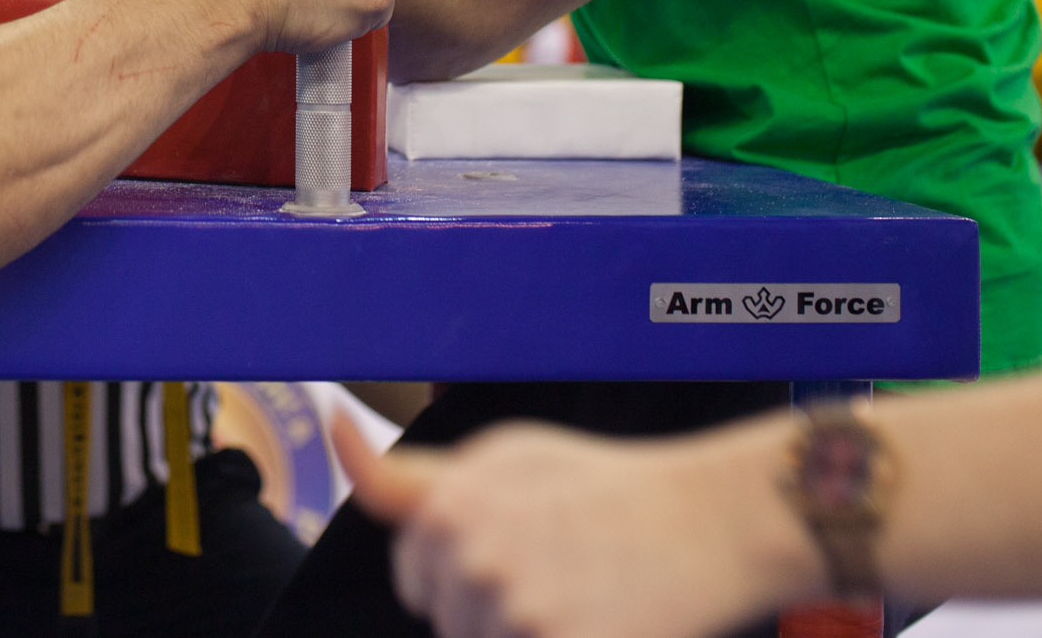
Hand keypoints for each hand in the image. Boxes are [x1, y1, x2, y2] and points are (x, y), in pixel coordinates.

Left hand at [333, 413, 817, 637]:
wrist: (708, 521)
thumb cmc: (601, 486)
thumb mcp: (502, 457)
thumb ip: (408, 476)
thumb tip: (334, 426)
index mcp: (446, 506)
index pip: (413, 578)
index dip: (460, 568)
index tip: (516, 545)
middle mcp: (468, 558)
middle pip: (449, 624)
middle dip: (490, 607)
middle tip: (563, 569)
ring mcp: (512, 612)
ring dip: (523, 634)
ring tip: (584, 596)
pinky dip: (557, 636)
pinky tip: (595, 618)